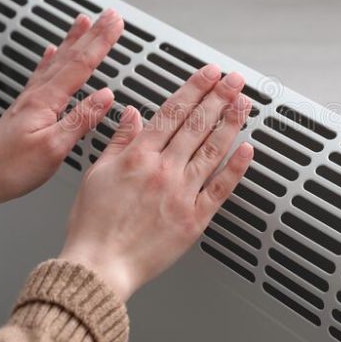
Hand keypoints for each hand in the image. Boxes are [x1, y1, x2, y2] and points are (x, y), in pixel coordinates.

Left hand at [0, 9, 123, 222]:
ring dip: (73, 40)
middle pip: (70, 56)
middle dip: (93, 33)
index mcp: (45, 101)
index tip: (117, 25)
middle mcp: (36, 94)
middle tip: (110, 15)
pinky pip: (41, 74)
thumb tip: (105, 97)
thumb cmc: (10, 169)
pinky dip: (49, 59)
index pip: (81, 65)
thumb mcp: (54, 149)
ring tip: (84, 22)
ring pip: (56, 61)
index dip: (101, 42)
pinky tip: (51, 52)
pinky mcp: (23, 108)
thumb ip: (81, 119)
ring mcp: (29, 99)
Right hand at [58, 64, 253, 300]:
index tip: (209, 74)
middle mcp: (163, 170)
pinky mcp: (194, 219)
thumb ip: (118, 141)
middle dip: (219, 96)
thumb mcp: (96, 174)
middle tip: (234, 80)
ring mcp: (181, 194)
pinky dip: (235, 168)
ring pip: (212, 149)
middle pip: (197, 124)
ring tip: (243, 103)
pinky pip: (220, 189)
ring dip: (231, 122)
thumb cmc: (93, 226)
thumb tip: (130, 115)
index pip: (172, 112)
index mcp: (138, 156)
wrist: (100, 267)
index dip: (195, 88)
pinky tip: (247, 149)